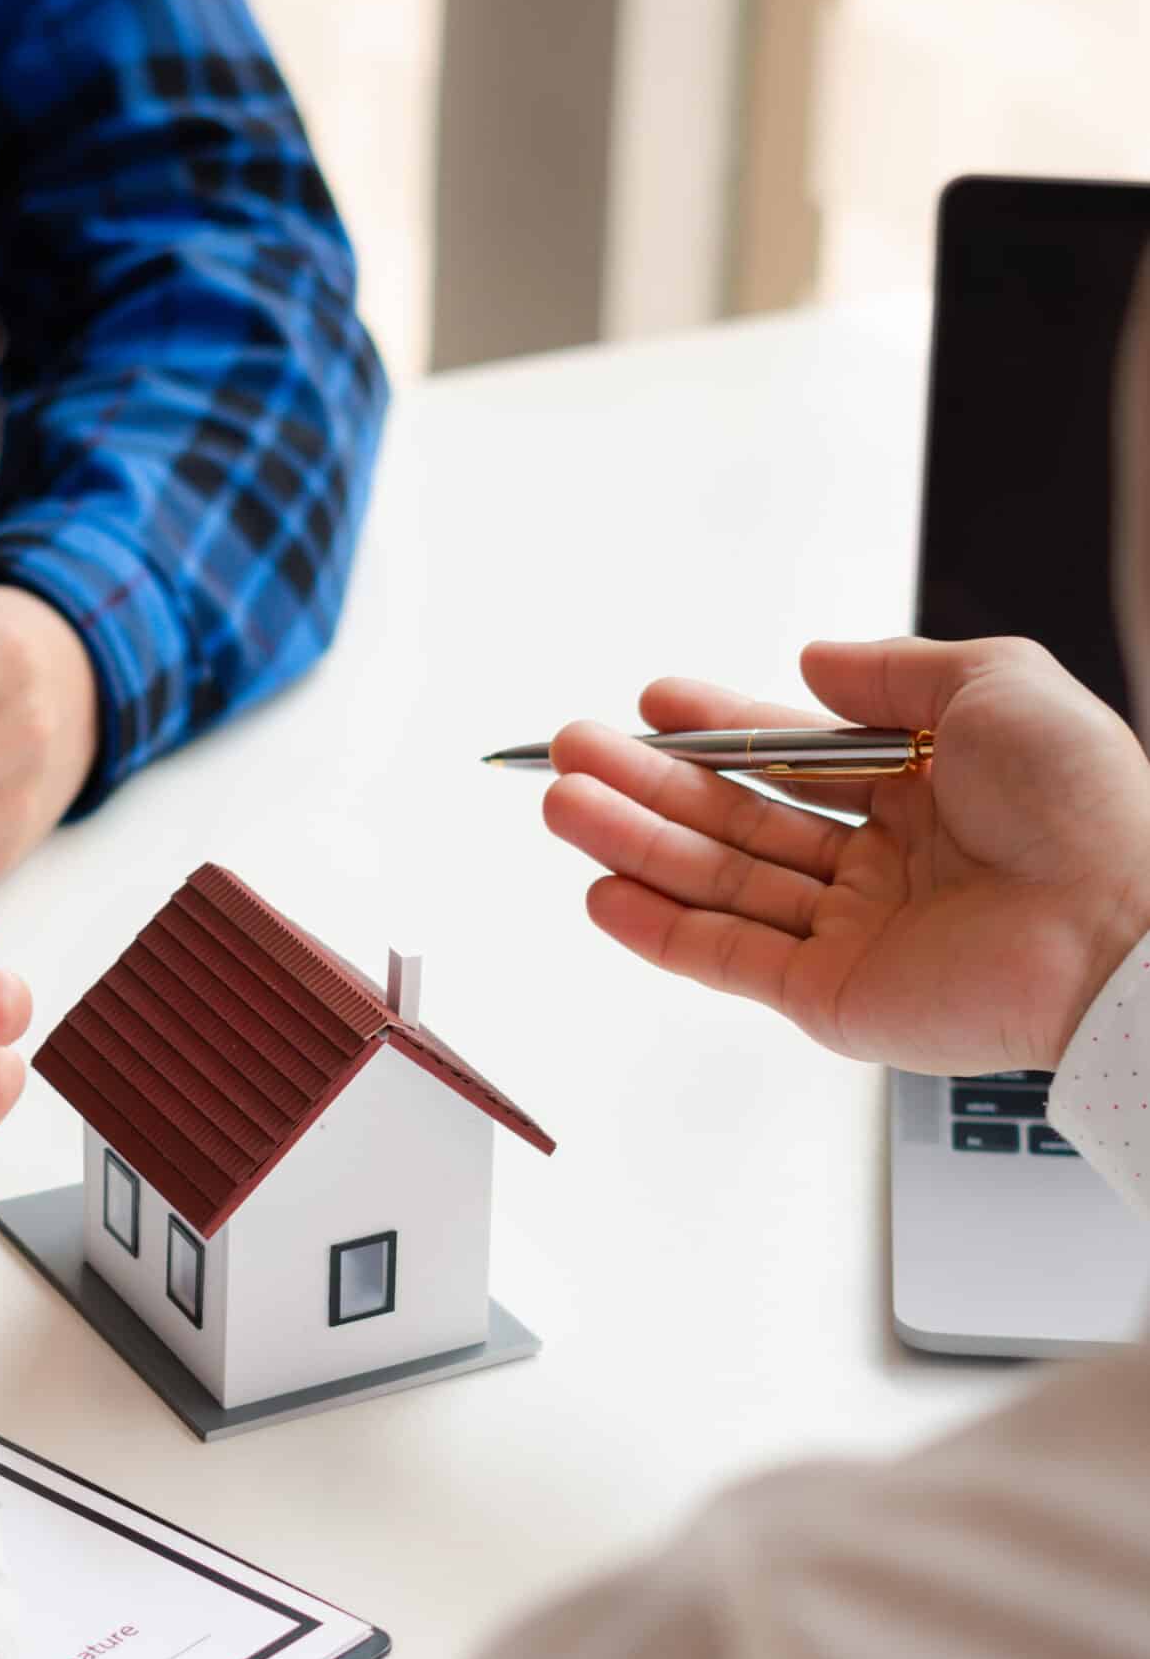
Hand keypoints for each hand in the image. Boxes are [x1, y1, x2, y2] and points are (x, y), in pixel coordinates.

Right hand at [544, 636, 1149, 1074]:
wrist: (1121, 923)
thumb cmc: (1086, 805)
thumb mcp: (995, 681)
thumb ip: (890, 670)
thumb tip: (809, 660)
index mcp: (926, 791)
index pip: (793, 756)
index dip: (718, 729)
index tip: (653, 702)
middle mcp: (884, 865)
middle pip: (739, 820)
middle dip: (650, 786)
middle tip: (574, 753)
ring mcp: (854, 934)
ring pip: (721, 883)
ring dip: (635, 846)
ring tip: (564, 806)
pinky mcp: (834, 998)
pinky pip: (730, 958)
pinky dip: (661, 930)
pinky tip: (603, 892)